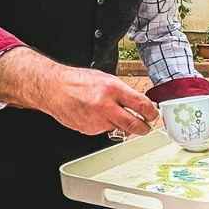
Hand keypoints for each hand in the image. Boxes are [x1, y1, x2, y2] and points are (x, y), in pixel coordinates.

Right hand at [42, 65, 158, 136]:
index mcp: (112, 89)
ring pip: (120, 129)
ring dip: (123, 125)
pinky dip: (105, 125)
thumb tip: (139, 103)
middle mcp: (105, 105)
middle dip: (144, 128)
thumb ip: (123, 92)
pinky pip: (105, 130)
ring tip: (114, 114)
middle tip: (146, 127)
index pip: (141, 104)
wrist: (54, 89)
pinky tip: (96, 115)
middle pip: (134, 124)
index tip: (153, 115)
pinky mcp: (89, 129)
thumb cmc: (78, 81)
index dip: (151, 112)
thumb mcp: (105, 79)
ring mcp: (97, 120)